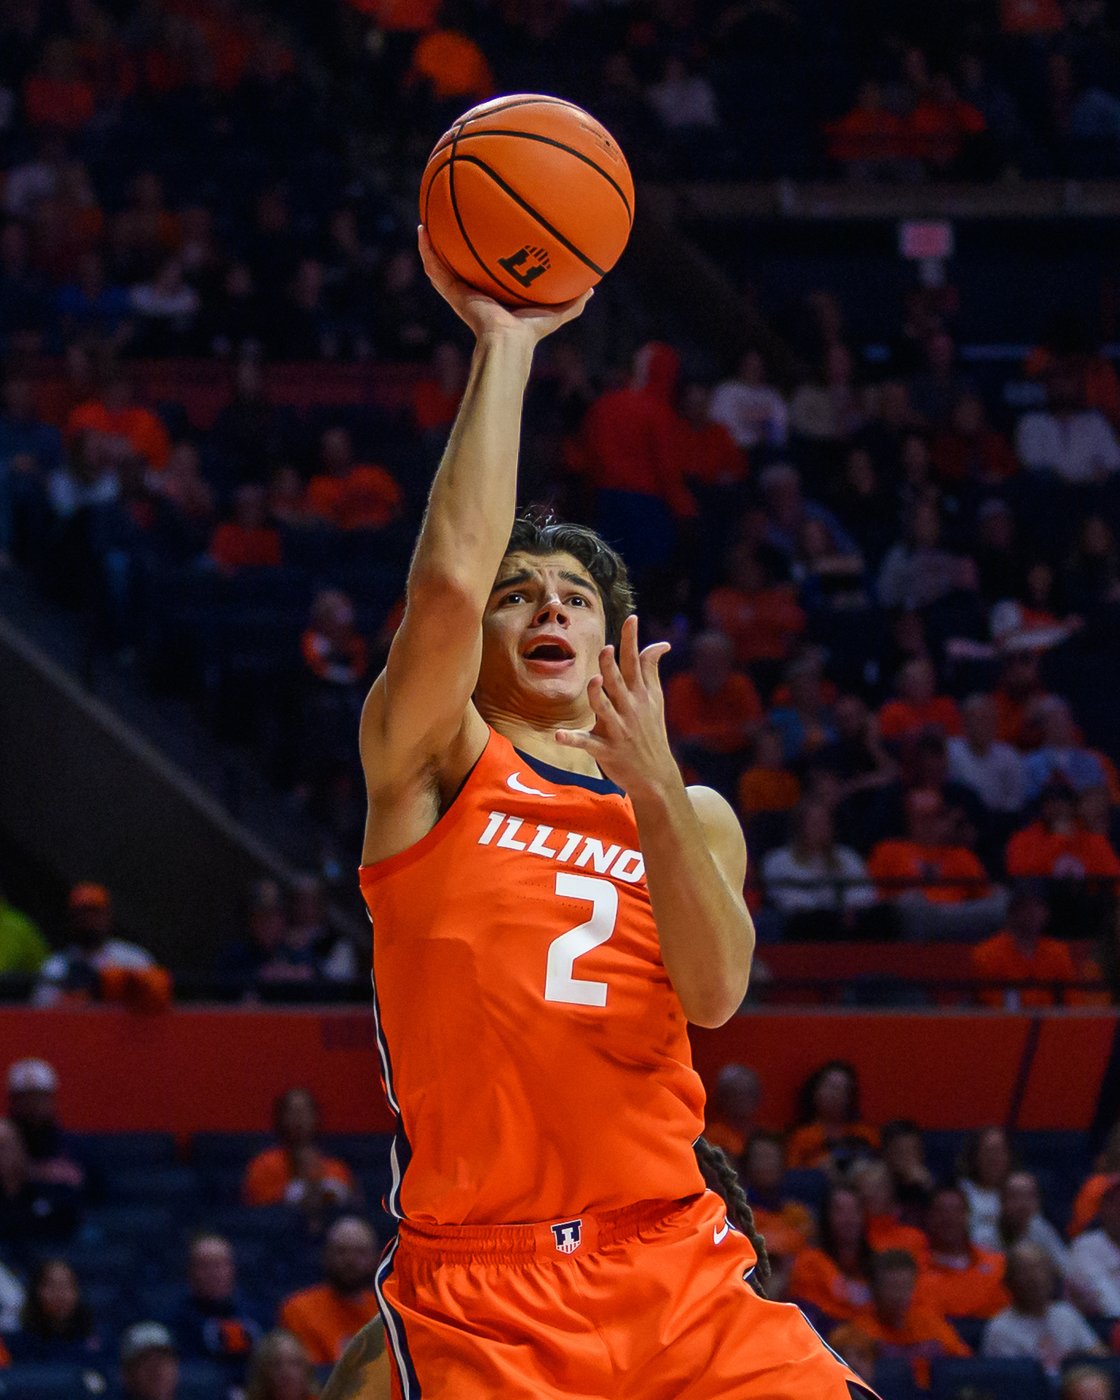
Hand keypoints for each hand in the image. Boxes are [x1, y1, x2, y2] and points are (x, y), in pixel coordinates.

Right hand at [417, 226, 591, 344]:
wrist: (507, 342)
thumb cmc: (530, 331)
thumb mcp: (557, 310)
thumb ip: (574, 300)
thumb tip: (594, 287)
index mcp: (497, 295)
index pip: (489, 272)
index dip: (487, 255)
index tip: (486, 235)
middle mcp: (476, 292)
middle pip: (464, 264)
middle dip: (458, 245)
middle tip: (453, 220)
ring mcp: (461, 292)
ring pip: (443, 264)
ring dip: (434, 244)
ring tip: (427, 220)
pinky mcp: (452, 293)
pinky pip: (435, 269)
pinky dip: (427, 251)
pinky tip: (422, 231)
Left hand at [556, 615, 678, 798]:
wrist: (656, 775)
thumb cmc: (651, 731)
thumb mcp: (655, 701)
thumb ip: (651, 670)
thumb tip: (660, 644)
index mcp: (639, 695)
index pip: (636, 663)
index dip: (632, 640)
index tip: (631, 618)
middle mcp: (629, 709)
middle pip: (618, 683)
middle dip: (612, 666)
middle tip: (605, 649)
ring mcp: (618, 730)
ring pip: (605, 709)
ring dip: (598, 697)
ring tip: (594, 682)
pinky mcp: (605, 750)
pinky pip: (586, 743)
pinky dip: (572, 739)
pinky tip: (558, 735)